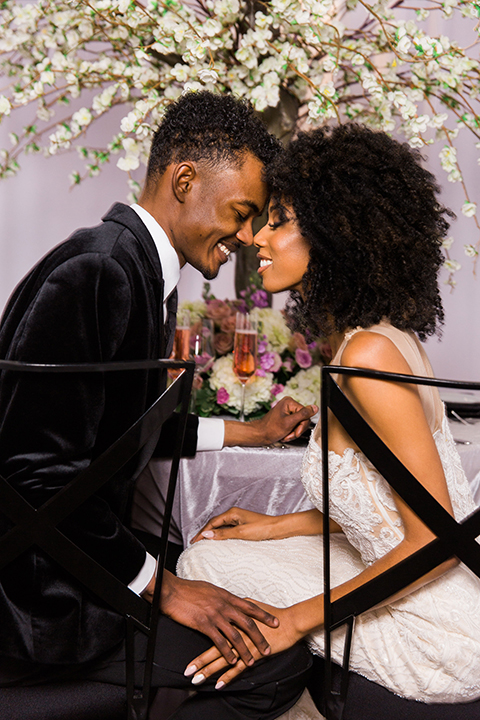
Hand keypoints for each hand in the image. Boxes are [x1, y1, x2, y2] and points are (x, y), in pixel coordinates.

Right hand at [159, 571, 278, 666]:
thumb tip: (227, 599)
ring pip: (235, 636)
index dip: (264, 615)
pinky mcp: (204, 624)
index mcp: (226, 596)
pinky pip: (219, 641)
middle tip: (268, 649)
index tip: (275, 622)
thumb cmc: (189, 589)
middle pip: (247, 623)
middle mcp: (224, 605)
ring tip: (252, 661)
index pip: (250, 606)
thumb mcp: (210, 589)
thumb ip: (221, 596)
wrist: (173, 590)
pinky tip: (232, 661)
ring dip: (245, 650)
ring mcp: (215, 615)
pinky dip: (227, 653)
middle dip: (259, 637)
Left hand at [184, 602, 304, 688]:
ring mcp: (244, 645)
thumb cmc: (272, 614)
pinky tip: (218, 685)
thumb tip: (230, 605)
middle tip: (187, 671)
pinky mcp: (254, 655)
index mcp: (234, 620)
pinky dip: (228, 677)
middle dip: (200, 661)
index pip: (213, 630)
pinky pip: (238, 668)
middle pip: (214, 647)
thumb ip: (238, 607)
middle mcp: (237, 633)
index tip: (189, 646)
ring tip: (196, 680)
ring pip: (223, 659)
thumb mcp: (252, 606)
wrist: (288, 623)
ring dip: (209, 671)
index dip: (200, 639)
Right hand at [191, 507, 281, 543]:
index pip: (212, 523)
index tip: (194, 541)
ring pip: (221, 526)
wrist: (277, 529)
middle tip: (195, 542)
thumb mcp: (241, 532)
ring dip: (212, 534)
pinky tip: (218, 541)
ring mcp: (238, 520)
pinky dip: (220, 535)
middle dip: (204, 532)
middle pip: (215, 523)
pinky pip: (227, 529)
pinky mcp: (243, 525)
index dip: (202, 532)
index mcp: (232, 513)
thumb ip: (223, 534)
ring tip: (204, 542)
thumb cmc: (262, 528)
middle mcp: (234, 514)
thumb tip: (207, 534)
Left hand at [250, 397, 317, 443]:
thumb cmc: (270, 429)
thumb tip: (315, 407)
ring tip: (285, 435)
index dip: (301, 426)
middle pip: (303, 419)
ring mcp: (287, 411)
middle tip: (289, 435)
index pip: (305, 414)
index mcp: (289, 402)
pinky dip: (290, 432)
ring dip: (293, 432)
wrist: (260, 435)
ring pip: (299, 424)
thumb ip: (303, 414)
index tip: (295, 432)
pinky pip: (294, 426)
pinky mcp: (286, 418)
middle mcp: (289, 405)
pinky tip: (285, 434)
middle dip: (296, 430)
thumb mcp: (289, 422)